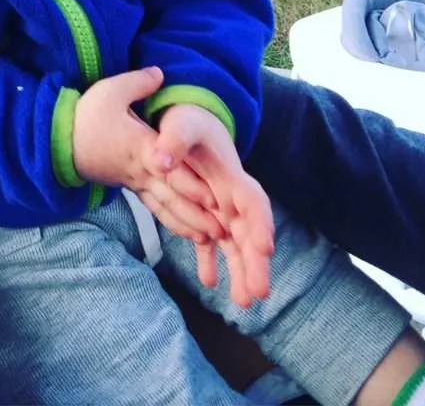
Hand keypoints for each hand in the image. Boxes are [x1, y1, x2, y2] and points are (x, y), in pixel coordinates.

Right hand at [72, 67, 223, 242]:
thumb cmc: (86, 117)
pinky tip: (192, 235)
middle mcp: (141, 169)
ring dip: (190, 223)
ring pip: (166, 207)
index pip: (168, 169)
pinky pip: (157, 209)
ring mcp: (136, 181)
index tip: (211, 196)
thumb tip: (161, 74)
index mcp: (140, 147)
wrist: (59, 142)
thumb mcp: (109, 92)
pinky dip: (175, 223)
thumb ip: (138, 83)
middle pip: (172, 194)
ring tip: (213, 238)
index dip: (189, 183)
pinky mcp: (132, 187)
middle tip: (223, 228)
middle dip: (197, 212)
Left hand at [152, 104, 273, 305]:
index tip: (265, 247)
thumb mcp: (181, 123)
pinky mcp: (205, 214)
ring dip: (241, 270)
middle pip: (249, 231)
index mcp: (230, 174)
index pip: (253, 201)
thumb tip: (159, 162)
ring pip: (235, 244)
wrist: (187, 122)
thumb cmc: (187, 121)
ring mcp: (220, 208)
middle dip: (256, 261)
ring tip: (242, 302)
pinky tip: (208, 283)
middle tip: (258, 293)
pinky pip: (210, 243)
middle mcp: (231, 196)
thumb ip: (172, 140)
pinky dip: (210, 261)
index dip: (260, 223)